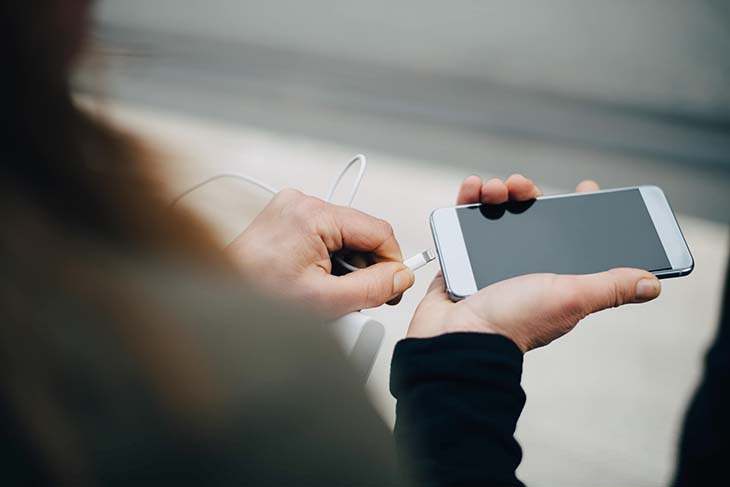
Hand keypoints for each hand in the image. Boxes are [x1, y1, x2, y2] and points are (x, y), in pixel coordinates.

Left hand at [228, 189, 414, 318]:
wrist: (219, 300)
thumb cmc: (259, 297)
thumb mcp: (326, 300)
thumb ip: (373, 288)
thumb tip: (402, 276)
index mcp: (313, 214)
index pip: (378, 231)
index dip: (392, 262)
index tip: (392, 287)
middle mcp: (302, 202)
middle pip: (360, 233)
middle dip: (365, 267)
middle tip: (354, 298)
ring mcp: (291, 208)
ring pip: (344, 236)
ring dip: (346, 266)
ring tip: (326, 292)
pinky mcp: (284, 218)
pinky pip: (324, 236)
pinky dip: (328, 260)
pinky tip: (314, 281)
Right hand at [409, 175, 661, 351]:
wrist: (455, 337)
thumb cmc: (513, 322)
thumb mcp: (571, 299)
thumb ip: (609, 287)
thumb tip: (651, 285)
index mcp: (553, 279)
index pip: (572, 239)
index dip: (578, 213)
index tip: (584, 188)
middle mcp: (523, 269)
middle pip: (532, 218)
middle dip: (530, 194)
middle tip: (525, 187)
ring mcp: (489, 263)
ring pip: (498, 214)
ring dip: (498, 193)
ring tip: (495, 189)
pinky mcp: (460, 259)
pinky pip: (465, 221)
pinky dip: (467, 200)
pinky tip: (473, 188)